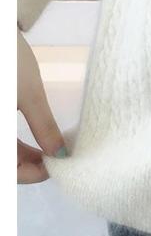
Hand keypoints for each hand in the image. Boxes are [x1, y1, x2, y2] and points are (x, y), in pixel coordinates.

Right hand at [17, 26, 67, 183]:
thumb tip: (60, 153)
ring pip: (2, 154)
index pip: (9, 172)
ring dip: (23, 156)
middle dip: (30, 165)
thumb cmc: (8, 60)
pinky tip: (37, 141)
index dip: (33, 175)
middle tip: (61, 157)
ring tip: (53, 150)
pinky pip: (0, 141)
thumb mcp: (28, 94)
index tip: (60, 165)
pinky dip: (14, 145)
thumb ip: (43, 127)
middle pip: (4, 165)